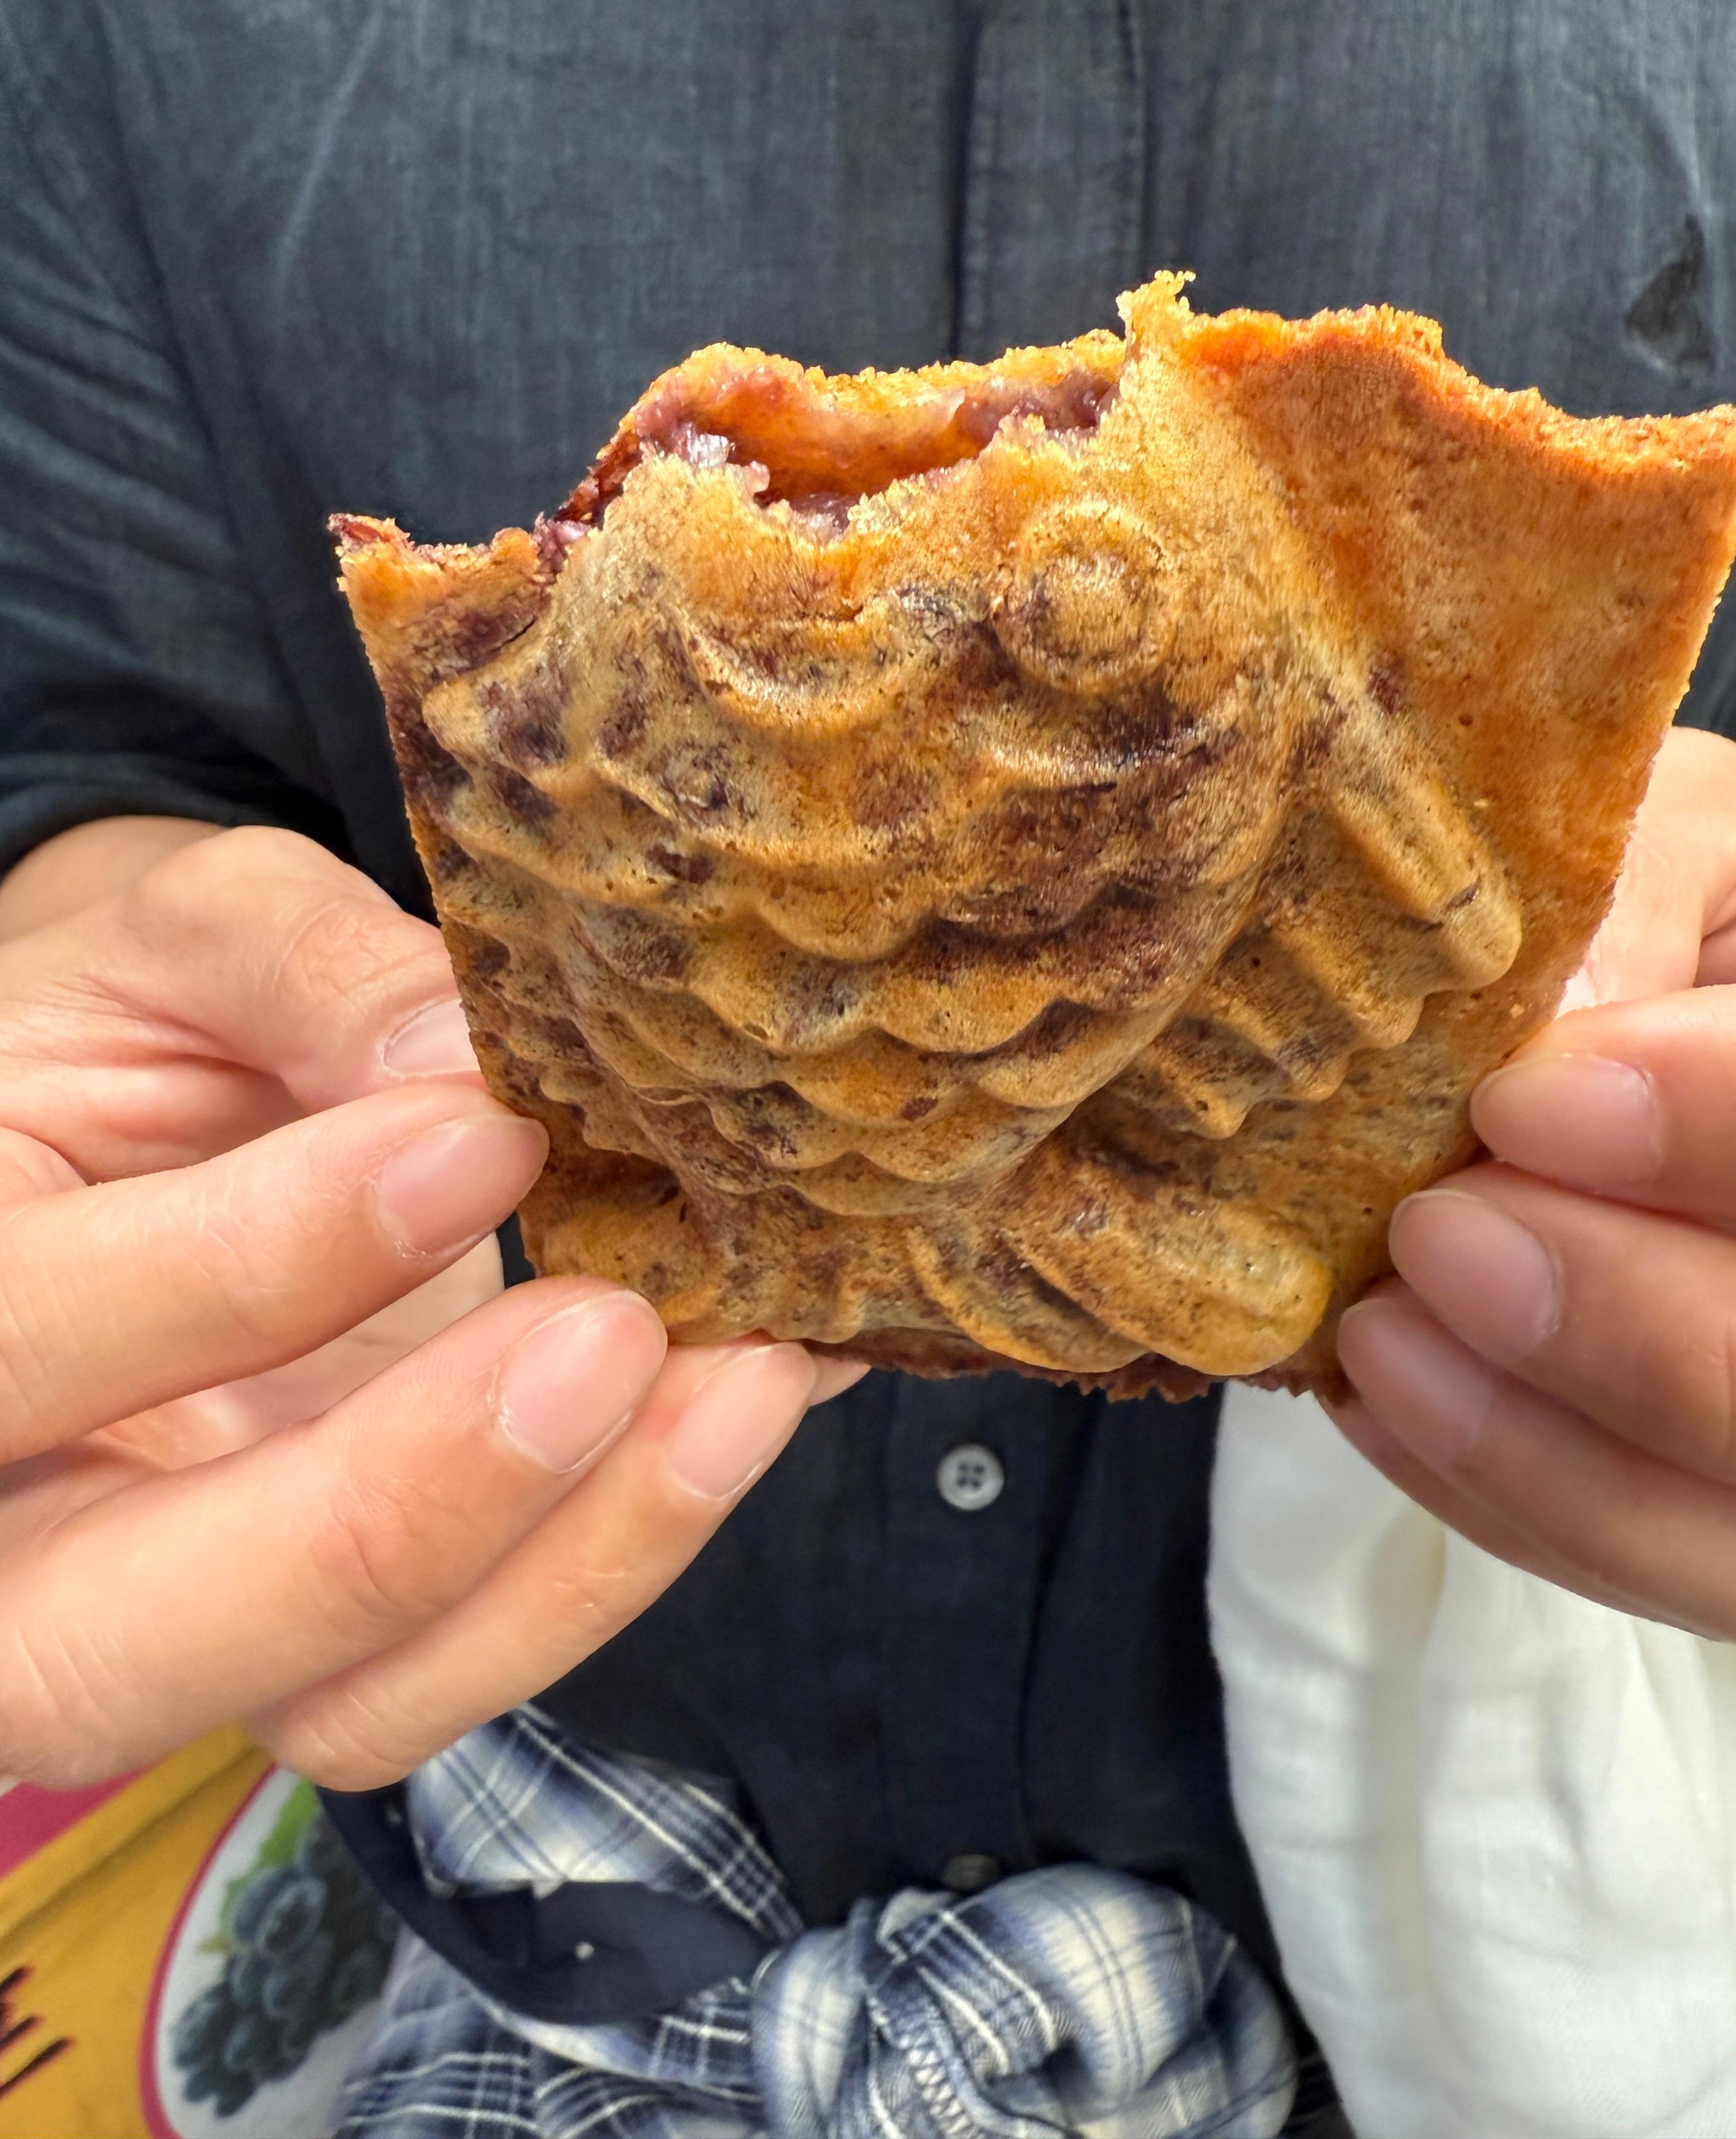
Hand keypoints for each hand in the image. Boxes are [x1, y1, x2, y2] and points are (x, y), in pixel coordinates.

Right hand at [0, 826, 854, 1788]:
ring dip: (567, 1561)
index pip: (26, 1336)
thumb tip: (460, 1058)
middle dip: (389, 1518)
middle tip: (614, 1339)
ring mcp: (178, 1602)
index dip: (254, 1260)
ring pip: (335, 1704)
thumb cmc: (157, 1011)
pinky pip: (467, 1667)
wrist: (173, 1115)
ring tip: (749, 1373)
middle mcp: (19, 1511)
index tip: (481, 1134)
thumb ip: (306, 972)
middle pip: (115, 1645)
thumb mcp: (194, 936)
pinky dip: (624, 1551)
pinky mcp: (334, 1629)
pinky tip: (757, 1391)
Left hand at [1332, 727, 1735, 1680]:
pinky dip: (1551, 1517)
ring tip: (1382, 1340)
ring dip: (1576, 1464)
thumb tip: (1538, 1038)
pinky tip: (1406, 1412)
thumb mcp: (1725, 842)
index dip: (1733, 1124)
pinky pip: (1725, 1592)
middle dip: (1651, 1335)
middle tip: (1436, 1241)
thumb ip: (1645, 901)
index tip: (1521, 1098)